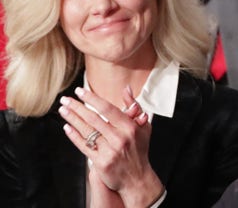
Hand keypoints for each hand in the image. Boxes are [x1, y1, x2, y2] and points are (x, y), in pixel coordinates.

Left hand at [59, 87, 163, 206]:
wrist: (137, 178)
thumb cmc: (139, 150)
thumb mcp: (144, 127)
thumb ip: (134, 107)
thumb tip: (127, 89)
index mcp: (130, 127)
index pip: (108, 109)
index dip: (92, 99)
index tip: (80, 92)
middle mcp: (120, 138)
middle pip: (93, 118)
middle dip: (77, 107)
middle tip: (65, 99)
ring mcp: (110, 151)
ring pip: (87, 131)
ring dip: (72, 119)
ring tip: (63, 110)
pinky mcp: (101, 162)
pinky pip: (84, 146)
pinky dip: (74, 136)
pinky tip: (67, 128)